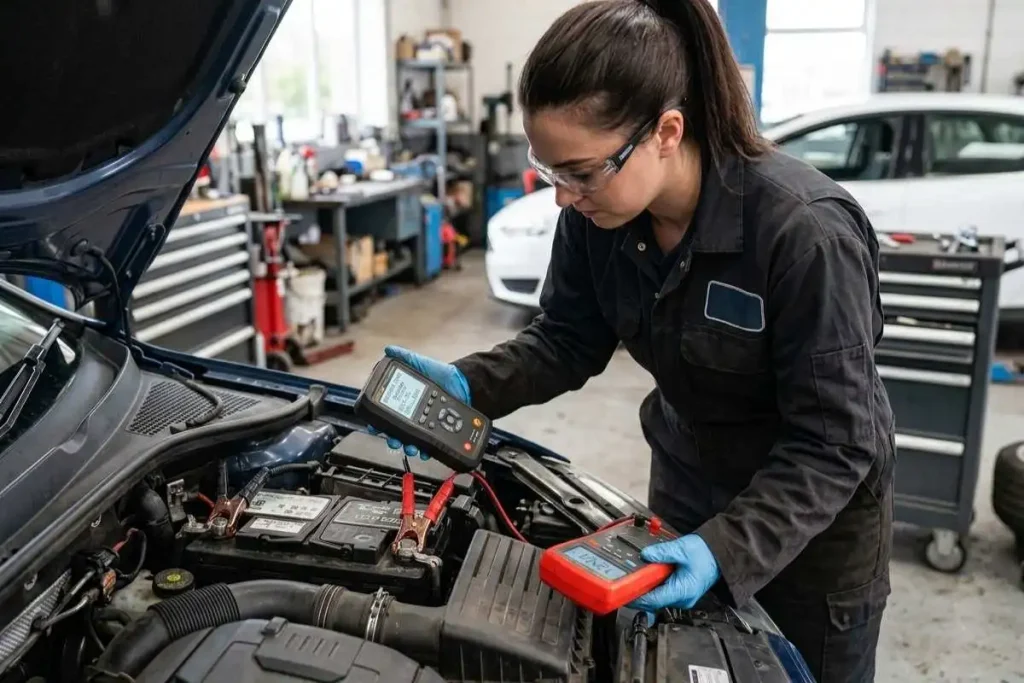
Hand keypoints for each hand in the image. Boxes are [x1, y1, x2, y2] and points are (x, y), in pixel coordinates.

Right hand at [367, 345, 471, 459]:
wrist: (465, 385)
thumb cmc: (441, 374)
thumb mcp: (421, 363)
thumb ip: (404, 357)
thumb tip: (388, 350)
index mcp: (403, 400)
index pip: (385, 413)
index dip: (377, 421)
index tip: (373, 426)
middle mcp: (411, 414)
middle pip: (395, 431)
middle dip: (391, 438)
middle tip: (393, 440)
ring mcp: (423, 425)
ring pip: (409, 440)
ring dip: (407, 446)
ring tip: (410, 447)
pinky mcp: (436, 432)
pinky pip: (427, 444)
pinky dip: (424, 450)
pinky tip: (424, 450)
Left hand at [627, 534, 719, 611]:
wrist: (719, 554)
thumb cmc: (706, 554)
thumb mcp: (681, 549)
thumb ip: (661, 552)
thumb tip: (645, 555)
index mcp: (682, 591)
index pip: (653, 600)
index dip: (636, 597)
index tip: (623, 592)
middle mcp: (682, 599)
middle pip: (653, 601)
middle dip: (638, 592)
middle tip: (624, 582)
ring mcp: (682, 598)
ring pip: (657, 599)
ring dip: (646, 589)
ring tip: (634, 578)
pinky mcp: (681, 593)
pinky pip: (663, 594)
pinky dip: (654, 587)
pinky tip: (647, 578)